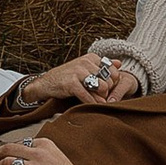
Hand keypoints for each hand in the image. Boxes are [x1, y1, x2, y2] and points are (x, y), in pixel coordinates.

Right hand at [14, 55, 140, 107]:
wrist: (46, 83)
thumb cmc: (68, 77)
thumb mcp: (85, 67)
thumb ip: (103, 65)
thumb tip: (119, 63)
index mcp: (91, 58)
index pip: (113, 71)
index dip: (113, 83)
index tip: (107, 91)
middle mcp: (86, 62)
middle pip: (108, 81)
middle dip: (106, 93)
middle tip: (101, 98)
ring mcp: (78, 72)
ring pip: (102, 87)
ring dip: (101, 98)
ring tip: (97, 102)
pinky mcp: (72, 83)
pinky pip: (88, 96)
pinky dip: (92, 103)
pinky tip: (91, 106)